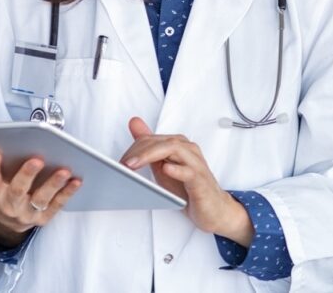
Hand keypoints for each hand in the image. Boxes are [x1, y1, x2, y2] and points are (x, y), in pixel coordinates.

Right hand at [0, 149, 81, 246]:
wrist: (8, 221)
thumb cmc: (5, 190)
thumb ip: (3, 165)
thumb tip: (11, 141)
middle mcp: (8, 206)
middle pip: (17, 191)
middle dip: (27, 175)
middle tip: (37, 160)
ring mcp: (26, 214)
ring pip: (40, 199)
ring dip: (53, 184)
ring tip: (64, 171)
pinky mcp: (42, 219)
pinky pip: (56, 205)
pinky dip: (67, 193)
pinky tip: (76, 181)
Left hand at [120, 117, 253, 245]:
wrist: (213, 209)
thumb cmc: (188, 188)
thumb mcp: (163, 166)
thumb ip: (149, 146)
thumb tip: (134, 122)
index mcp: (178, 145)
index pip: (152, 139)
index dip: (133, 149)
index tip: (119, 162)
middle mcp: (188, 150)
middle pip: (161, 142)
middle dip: (139, 151)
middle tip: (123, 164)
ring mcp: (195, 164)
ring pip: (174, 149)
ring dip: (151, 155)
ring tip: (134, 165)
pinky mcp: (200, 180)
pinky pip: (189, 171)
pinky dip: (177, 169)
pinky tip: (165, 169)